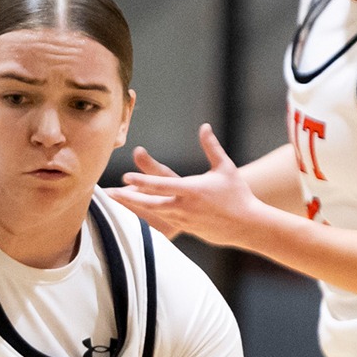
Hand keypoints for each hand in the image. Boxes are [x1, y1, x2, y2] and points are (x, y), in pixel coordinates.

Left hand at [107, 124, 267, 247]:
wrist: (247, 225)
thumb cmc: (237, 194)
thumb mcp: (225, 168)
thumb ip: (212, 147)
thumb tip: (204, 127)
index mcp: (191, 190)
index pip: (161, 185)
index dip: (141, 180)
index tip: (125, 176)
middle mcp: (184, 207)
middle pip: (149, 203)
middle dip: (128, 198)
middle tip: (109, 193)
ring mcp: (183, 220)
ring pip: (152, 214)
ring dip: (133, 207)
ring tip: (117, 202)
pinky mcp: (185, 229)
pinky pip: (161, 222)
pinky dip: (146, 217)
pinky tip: (134, 214)